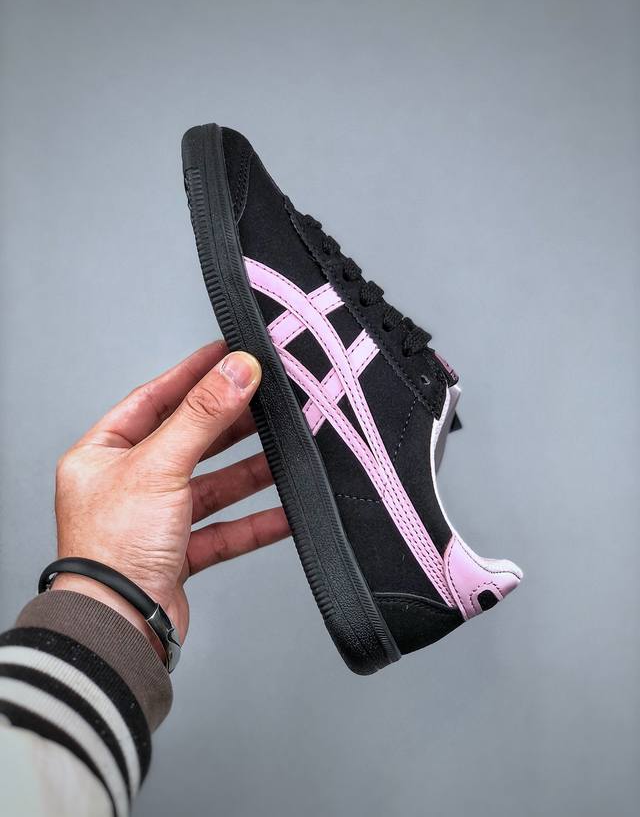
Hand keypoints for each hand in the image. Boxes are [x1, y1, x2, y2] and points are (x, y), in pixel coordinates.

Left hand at [52, 342, 289, 656]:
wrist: (118, 628)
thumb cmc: (111, 552)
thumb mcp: (159, 466)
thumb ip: (202, 416)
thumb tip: (235, 371)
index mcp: (103, 456)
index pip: (152, 400)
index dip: (191, 376)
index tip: (225, 353)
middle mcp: (126, 485)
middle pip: (187, 441)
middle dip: (229, 424)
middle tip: (266, 401)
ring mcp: (153, 521)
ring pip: (211, 486)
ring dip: (249, 472)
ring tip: (287, 452)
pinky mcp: (178, 554)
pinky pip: (225, 530)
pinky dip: (256, 521)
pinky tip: (286, 511)